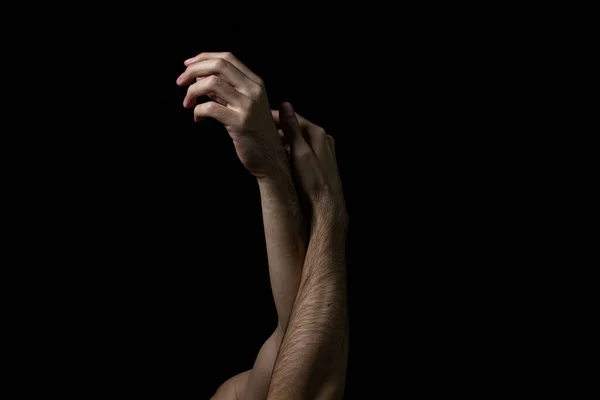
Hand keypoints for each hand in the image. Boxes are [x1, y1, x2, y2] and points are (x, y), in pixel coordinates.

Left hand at [177, 52, 284, 178]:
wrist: (270, 157)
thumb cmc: (255, 132)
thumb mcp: (243, 105)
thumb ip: (225, 90)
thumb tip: (199, 77)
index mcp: (255, 83)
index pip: (227, 58)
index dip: (204, 57)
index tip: (188, 65)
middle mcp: (253, 90)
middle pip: (218, 65)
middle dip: (193, 70)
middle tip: (180, 82)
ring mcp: (247, 106)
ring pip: (211, 83)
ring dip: (192, 91)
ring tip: (187, 103)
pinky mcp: (239, 123)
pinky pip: (210, 108)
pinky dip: (198, 111)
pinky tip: (197, 119)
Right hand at [272, 102, 347, 226]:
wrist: (326, 206)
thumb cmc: (312, 180)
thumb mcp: (299, 152)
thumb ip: (292, 129)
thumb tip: (285, 106)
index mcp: (318, 134)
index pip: (294, 118)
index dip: (278, 116)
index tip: (262, 116)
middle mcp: (323, 139)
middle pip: (298, 128)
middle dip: (281, 129)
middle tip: (263, 132)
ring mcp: (324, 151)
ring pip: (300, 140)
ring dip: (286, 141)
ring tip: (270, 145)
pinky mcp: (322, 163)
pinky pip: (304, 151)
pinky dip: (293, 151)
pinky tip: (284, 158)